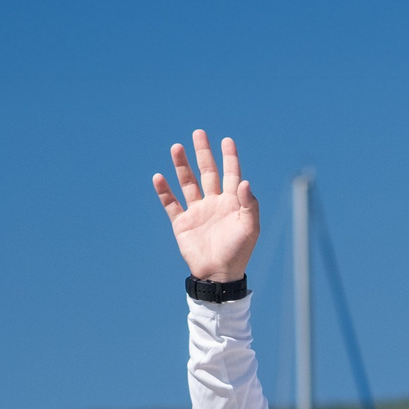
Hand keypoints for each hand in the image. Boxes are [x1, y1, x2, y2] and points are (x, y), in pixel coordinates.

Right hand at [152, 130, 259, 283]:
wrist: (218, 275)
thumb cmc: (238, 252)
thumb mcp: (249, 228)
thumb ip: (248, 205)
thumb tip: (243, 181)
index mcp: (232, 203)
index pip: (231, 175)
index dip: (230, 158)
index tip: (227, 140)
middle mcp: (214, 204)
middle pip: (208, 173)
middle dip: (203, 154)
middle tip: (198, 133)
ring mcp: (197, 212)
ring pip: (188, 183)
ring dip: (182, 166)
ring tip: (176, 147)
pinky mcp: (182, 223)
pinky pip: (171, 204)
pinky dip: (164, 191)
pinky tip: (159, 177)